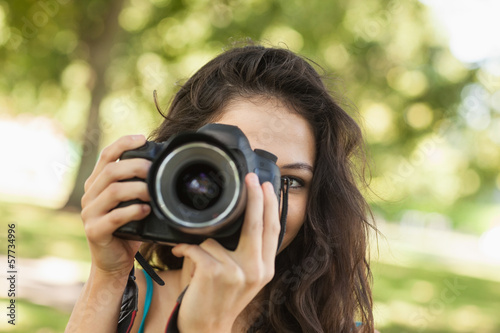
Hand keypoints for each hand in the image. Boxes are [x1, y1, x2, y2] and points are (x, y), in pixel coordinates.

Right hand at [81, 135, 151, 277]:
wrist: (113, 263)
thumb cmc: (127, 229)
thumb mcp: (131, 202)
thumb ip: (138, 185)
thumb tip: (162, 167)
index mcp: (97, 184)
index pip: (106, 155)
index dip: (123, 143)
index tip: (142, 138)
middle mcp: (90, 195)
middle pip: (111, 170)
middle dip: (136, 166)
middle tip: (155, 171)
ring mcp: (90, 214)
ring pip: (113, 191)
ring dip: (137, 189)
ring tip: (153, 192)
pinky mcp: (95, 231)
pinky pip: (114, 217)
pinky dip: (132, 211)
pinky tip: (146, 211)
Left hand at [171, 173, 280, 331]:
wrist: (206, 328)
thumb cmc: (222, 299)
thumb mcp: (247, 278)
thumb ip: (251, 253)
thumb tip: (246, 220)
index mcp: (266, 268)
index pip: (273, 231)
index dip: (271, 206)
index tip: (266, 186)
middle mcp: (256, 269)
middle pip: (257, 224)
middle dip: (255, 197)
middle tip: (251, 178)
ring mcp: (237, 272)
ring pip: (216, 238)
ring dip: (200, 242)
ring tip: (194, 254)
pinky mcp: (215, 273)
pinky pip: (197, 247)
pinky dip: (184, 247)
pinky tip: (180, 252)